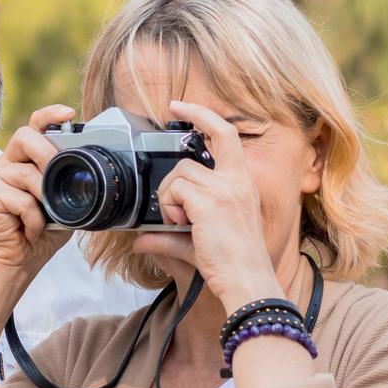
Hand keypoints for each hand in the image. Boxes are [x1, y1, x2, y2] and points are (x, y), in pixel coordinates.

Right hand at [0, 105, 74, 278]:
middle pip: (25, 136)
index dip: (50, 115)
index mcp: (24, 161)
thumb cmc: (36, 235)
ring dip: (44, 199)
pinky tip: (30, 230)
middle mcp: (6, 164)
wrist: (13, 263)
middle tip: (57, 177)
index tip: (69, 113)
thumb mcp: (61, 205)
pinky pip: (21, 199)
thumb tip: (87, 172)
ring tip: (44, 218)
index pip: (34, 127)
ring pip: (26, 172)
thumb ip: (68, 185)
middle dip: (48, 155)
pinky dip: (34, 219)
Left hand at [132, 99, 279, 309]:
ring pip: (178, 175)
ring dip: (170, 200)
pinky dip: (170, 208)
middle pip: (188, 160)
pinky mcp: (210, 201)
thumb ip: (168, 236)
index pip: (225, 133)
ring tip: (182, 225)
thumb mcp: (200, 242)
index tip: (178, 105)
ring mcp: (224, 189)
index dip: (201, 114)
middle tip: (174, 211)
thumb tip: (139, 240)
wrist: (248, 282)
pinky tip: (182, 226)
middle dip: (171, 184)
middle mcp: (237, 180)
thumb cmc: (233, 264)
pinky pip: (175, 191)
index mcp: (242, 183)